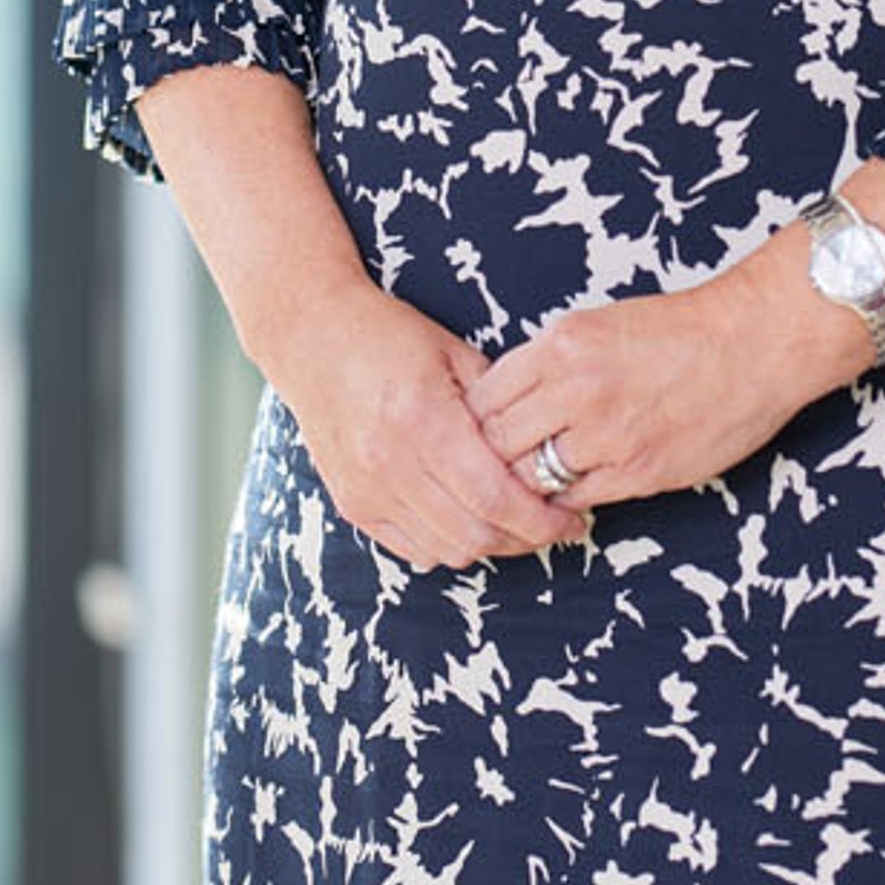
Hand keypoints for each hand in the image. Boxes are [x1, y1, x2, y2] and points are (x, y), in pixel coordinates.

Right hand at [266, 278, 592, 568]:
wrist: (313, 337)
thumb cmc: (391, 335)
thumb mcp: (455, 352)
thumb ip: (499, 404)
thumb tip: (547, 448)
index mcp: (424, 419)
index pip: (495, 497)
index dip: (541, 520)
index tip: (571, 519)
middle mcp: (391, 462)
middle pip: (475, 534)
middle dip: (525, 539)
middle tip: (554, 527)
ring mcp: (367, 488)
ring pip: (446, 550)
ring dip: (490, 546)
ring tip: (518, 525)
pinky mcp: (352, 503)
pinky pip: (412, 549)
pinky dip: (449, 545)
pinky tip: (470, 522)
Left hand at [464, 272, 841, 513]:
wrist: (753, 343)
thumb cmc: (682, 329)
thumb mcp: (600, 323)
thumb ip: (552, 362)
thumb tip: (511, 400)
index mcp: (563, 345)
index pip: (486, 396)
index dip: (478, 416)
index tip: (483, 425)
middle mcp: (577, 389)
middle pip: (499, 442)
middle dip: (495, 454)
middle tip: (501, 460)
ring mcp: (607, 435)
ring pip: (533, 476)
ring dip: (531, 480)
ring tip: (538, 475)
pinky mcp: (638, 471)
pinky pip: (576, 499)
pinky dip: (568, 498)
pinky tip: (576, 486)